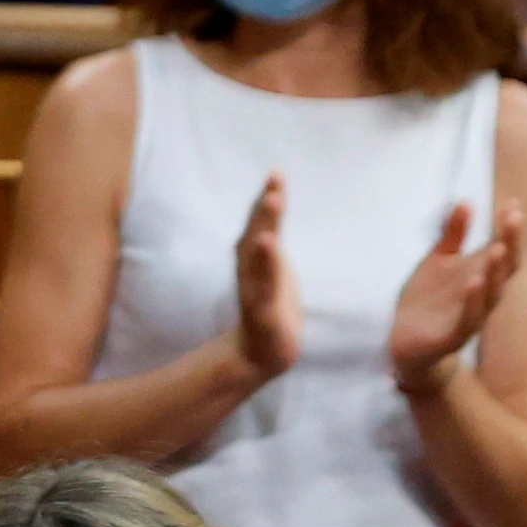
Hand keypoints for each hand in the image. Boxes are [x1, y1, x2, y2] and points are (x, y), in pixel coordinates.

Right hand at [228, 172, 302, 378]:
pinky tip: (268, 244)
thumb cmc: (271, 307)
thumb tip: (271, 207)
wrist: (262, 353)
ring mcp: (254, 289)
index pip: (260, 223)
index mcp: (254, 259)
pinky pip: (264, 284)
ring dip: (264, 226)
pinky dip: (265, 264)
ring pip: (257, 254)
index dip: (266, 197)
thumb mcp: (273, 268)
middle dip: (265, 206)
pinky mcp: (262, 310)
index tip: (276, 173)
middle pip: (256, 231)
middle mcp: (249, 269)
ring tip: (272, 203)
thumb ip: (269, 241)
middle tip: (274, 180)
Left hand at [386, 197, 522, 391]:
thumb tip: (466, 201)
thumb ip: (452, 234)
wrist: (404, 341)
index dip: (509, 229)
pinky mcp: (453, 335)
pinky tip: (473, 282)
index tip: (513, 204)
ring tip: (497, 248)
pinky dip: (473, 300)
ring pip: (491, 295)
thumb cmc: (428, 299)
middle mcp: (482, 295)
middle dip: (510, 244)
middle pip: (505, 269)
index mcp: (480, 275)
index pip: (503, 250)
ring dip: (495, 272)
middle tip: (514, 219)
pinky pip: (468, 318)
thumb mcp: (437, 261)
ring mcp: (471, 316)